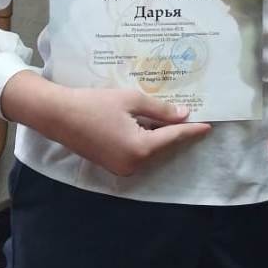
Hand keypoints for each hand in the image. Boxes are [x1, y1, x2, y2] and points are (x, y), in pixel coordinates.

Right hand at [1, 72, 210, 176]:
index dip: (192, 130)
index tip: (209, 125)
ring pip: (151, 150)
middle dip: (177, 132)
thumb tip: (184, 116)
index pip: (173, 138)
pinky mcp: (113, 165)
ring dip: (162, 136)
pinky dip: (147, 140)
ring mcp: (122, 168)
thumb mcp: (131, 100)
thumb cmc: (93, 103)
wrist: (57, 115)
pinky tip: (153, 126)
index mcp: (140, 148)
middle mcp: (133, 164)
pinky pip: (138, 153)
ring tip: (175, 119)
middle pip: (163, 147)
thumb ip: (160, 110)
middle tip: (194, 117)